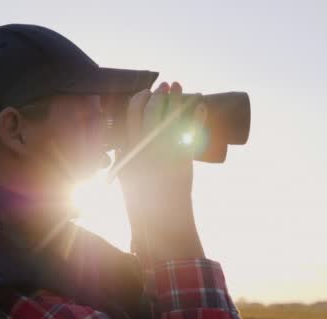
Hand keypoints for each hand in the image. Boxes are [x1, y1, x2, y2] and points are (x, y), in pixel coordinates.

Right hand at [116, 81, 204, 262]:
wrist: (161, 226)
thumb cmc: (141, 203)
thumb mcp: (125, 176)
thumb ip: (126, 154)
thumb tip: (125, 137)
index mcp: (128, 149)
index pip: (132, 112)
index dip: (141, 97)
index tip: (148, 91)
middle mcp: (145, 148)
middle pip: (152, 109)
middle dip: (160, 93)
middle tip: (167, 84)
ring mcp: (164, 152)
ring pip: (171, 115)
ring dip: (177, 97)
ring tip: (180, 85)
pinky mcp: (183, 160)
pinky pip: (191, 131)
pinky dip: (197, 115)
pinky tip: (201, 104)